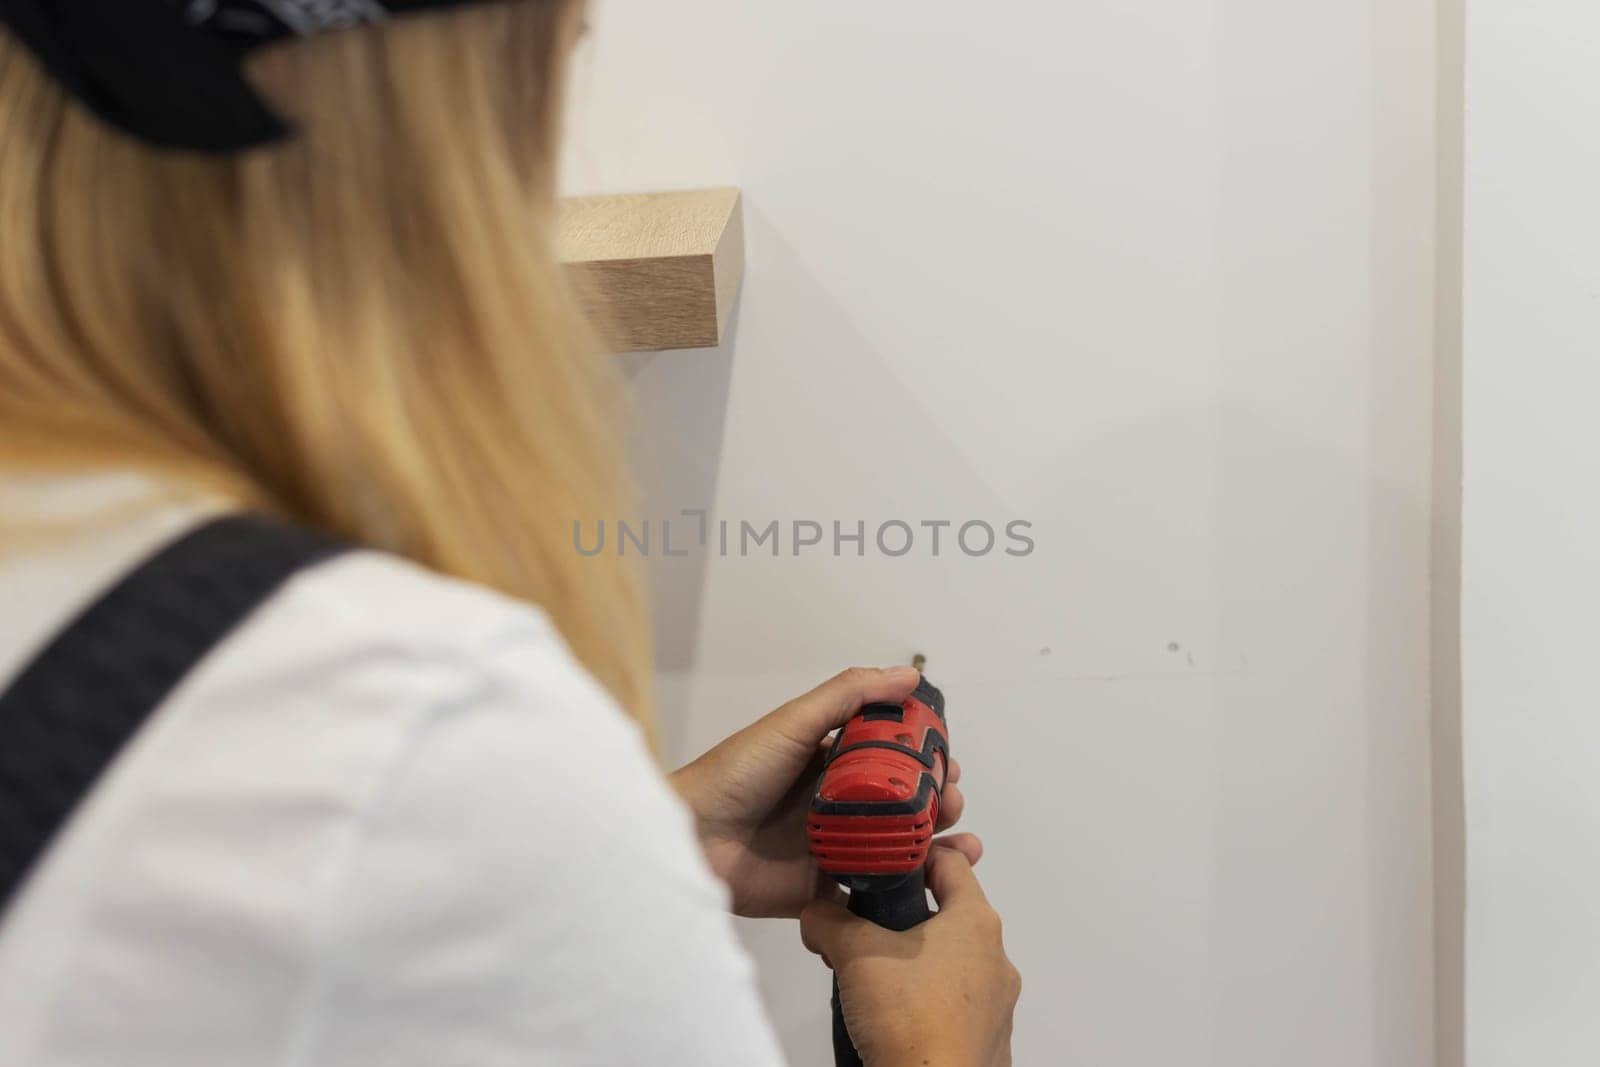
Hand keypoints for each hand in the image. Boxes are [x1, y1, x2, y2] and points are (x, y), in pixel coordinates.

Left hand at [670, 666, 980, 917]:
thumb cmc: (735, 773)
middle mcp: (836, 803)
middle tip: (953, 798)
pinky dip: (912, 882)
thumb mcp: (792, 722)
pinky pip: (876, 887)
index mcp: (828, 762)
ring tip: (957, 834)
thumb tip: (907, 674)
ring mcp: (834, 848)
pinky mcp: (827, 889)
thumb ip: (848, 695)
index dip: (923, 756)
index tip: (948, 758)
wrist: (690, 839)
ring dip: (935, 838)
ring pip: (897, 843)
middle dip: (937, 798)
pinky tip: (938, 874)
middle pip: (901, 801)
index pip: (889, 756)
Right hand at [801, 846, 1020, 1066]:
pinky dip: (928, 1002)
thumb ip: (828, 920)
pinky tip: (896, 1018)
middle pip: (949, 916)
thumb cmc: (907, 1015)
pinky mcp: (990, 1041)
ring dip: (915, 963)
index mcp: (976, 922)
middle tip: (864, 929)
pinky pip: (957, 1007)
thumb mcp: (854, 953)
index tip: (881, 865)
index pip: (951, 862)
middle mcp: (997, 958)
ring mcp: (998, 1004)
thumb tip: (815, 914)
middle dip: (904, 918)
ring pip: (953, 964)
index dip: (913, 855)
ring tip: (874, 980)